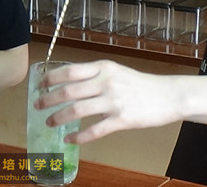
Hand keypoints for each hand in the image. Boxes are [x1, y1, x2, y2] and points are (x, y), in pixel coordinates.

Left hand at [37, 60, 182, 144]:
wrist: (169, 95)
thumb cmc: (142, 84)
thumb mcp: (118, 71)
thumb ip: (96, 76)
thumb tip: (70, 84)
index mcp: (104, 67)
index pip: (70, 71)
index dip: (51, 79)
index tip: (40, 86)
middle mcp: (106, 82)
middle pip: (68, 91)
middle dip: (48, 100)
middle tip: (37, 106)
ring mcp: (114, 101)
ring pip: (76, 111)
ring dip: (58, 118)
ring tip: (50, 123)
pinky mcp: (122, 120)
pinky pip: (93, 130)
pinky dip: (78, 136)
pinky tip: (70, 139)